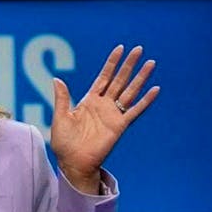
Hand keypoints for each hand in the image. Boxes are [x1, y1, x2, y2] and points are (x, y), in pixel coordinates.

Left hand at [50, 45, 158, 193]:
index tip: (120, 49)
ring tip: (151, 63)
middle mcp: (103, 105)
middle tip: (138, 49)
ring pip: (130, 91)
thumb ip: (62, 98)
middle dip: (128, 65)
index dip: (111, 64)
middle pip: (119, 80)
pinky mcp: (120, 126)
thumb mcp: (60, 117)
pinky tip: (155, 89)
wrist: (73, 162)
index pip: (103, 77)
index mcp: (89, 101)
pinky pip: (135, 111)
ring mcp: (113, 114)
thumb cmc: (64, 143)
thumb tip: (56, 79)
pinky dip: (145, 101)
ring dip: (140, 78)